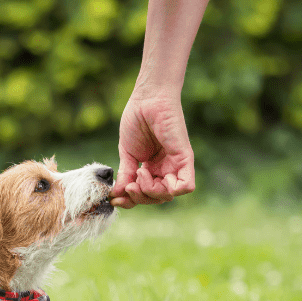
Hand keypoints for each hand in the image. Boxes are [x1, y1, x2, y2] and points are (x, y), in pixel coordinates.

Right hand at [110, 89, 194, 208]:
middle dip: (140, 197)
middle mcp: (165, 169)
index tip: (115, 199)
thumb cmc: (136, 120)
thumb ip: (125, 175)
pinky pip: (186, 186)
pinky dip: (171, 189)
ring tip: (140, 172)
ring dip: (150, 191)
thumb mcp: (126, 154)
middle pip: (156, 198)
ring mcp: (175, 165)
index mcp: (152, 169)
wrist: (146, 99)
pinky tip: (154, 175)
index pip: (144, 195)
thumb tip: (116, 196)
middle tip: (130, 184)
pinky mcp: (185, 158)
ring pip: (168, 195)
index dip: (130, 201)